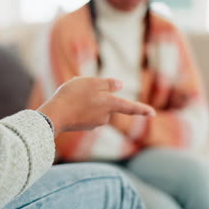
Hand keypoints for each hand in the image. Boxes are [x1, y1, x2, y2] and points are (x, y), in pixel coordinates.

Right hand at [37, 77, 155, 135]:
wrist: (55, 115)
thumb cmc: (73, 96)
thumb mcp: (91, 82)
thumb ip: (107, 83)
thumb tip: (120, 85)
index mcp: (110, 104)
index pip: (130, 107)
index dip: (142, 109)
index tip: (153, 113)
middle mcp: (105, 116)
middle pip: (107, 103)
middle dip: (97, 96)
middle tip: (80, 88)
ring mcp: (94, 123)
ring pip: (95, 108)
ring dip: (87, 101)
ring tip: (72, 96)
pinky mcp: (84, 126)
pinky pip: (86, 114)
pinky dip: (80, 108)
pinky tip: (68, 105)